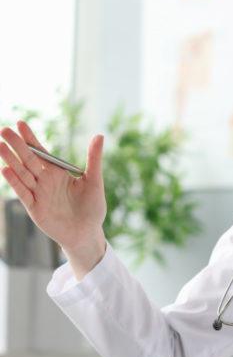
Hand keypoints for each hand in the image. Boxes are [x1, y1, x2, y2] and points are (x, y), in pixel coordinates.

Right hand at [0, 121, 106, 273]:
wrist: (87, 233)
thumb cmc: (92, 207)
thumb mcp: (95, 180)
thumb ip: (94, 158)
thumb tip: (99, 135)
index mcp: (58, 173)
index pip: (41, 152)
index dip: (31, 139)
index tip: (21, 123)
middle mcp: (45, 181)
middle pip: (28, 160)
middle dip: (17, 145)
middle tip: (4, 130)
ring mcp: (38, 194)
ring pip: (22, 174)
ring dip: (11, 160)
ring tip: (0, 145)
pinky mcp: (35, 208)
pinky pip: (24, 193)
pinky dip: (16, 182)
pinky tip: (6, 170)